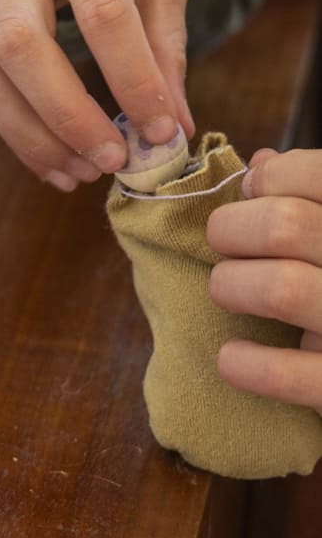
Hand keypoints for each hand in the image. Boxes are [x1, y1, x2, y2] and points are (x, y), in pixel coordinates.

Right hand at [0, 0, 194, 188]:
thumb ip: (164, 36)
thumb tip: (172, 124)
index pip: (101, 10)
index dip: (132, 79)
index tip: (162, 131)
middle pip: (19, 43)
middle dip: (66, 116)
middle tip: (111, 161)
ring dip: (29, 134)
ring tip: (79, 172)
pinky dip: (10, 124)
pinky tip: (51, 153)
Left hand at [208, 149, 321, 408]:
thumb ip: (310, 198)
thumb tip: (262, 163)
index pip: (317, 174)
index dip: (271, 179)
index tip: (254, 194)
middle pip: (285, 226)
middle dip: (232, 229)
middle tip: (225, 244)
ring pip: (281, 288)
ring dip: (232, 286)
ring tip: (227, 291)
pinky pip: (285, 373)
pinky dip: (245, 364)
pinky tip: (233, 358)